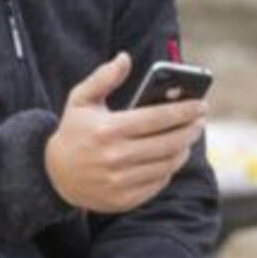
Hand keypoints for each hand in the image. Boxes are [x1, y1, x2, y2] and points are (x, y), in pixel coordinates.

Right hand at [44, 53, 206, 212]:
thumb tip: (125, 58)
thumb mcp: (81, 100)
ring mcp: (120, 181)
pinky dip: (169, 169)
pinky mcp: (124, 200)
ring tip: (188, 137)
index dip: (184, 111)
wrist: (55, 175)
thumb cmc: (74, 131)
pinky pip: (158, 183)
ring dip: (183, 149)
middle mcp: (115, 157)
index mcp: (108, 130)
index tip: (201, 105)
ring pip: (166, 164)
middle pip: (168, 143)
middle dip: (190, 130)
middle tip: (200, 121)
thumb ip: (103, 77)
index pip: (157, 118)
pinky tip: (172, 156)